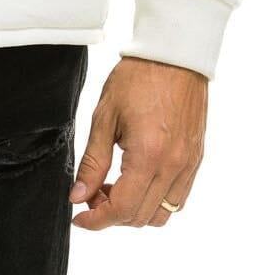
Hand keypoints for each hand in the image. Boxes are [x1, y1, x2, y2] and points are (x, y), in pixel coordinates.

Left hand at [69, 56, 206, 228]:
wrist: (174, 54)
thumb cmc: (137, 78)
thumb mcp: (105, 116)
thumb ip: (92, 162)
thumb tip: (78, 196)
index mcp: (148, 156)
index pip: (122, 209)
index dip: (96, 220)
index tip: (78, 216)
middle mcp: (173, 167)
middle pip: (140, 217)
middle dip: (111, 214)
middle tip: (92, 194)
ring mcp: (188, 165)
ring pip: (161, 214)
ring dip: (134, 211)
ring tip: (114, 187)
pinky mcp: (196, 159)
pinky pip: (178, 198)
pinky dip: (155, 200)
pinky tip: (137, 179)